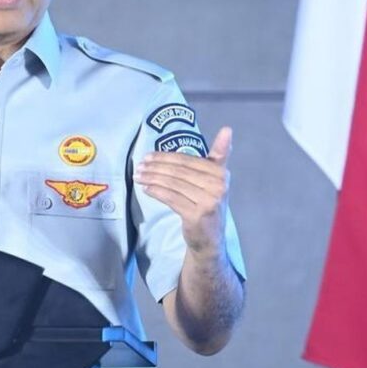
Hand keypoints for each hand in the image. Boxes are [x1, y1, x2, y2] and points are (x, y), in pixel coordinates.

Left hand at [135, 127, 231, 255]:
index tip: (148, 156)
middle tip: (139, 166)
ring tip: (139, 176)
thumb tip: (228, 128)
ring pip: (173, 184)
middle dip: (155, 167)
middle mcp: (218, 185)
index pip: (187, 160)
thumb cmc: (209, 204)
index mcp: (221, 172)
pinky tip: (146, 189)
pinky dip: (156, 192)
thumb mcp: (216, 179)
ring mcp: (208, 201)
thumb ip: (219, 154)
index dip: (165, 157)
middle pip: (178, 171)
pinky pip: (171, 198)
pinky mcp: (196, 214)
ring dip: (152, 178)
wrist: (210, 239)